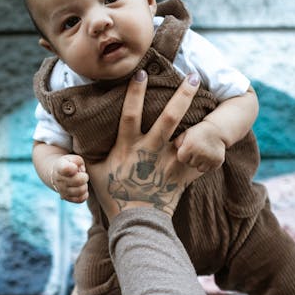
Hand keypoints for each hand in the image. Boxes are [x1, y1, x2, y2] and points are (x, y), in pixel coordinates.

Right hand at [51, 154, 88, 202]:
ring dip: (84, 186)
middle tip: (83, 175)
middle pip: (78, 181)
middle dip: (84, 177)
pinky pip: (80, 199)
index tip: (75, 167)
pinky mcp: (67, 198)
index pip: (66, 169)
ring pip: (80, 191)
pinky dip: (84, 194)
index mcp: (59, 167)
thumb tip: (81, 171)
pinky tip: (82, 188)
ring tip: (82, 182)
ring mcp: (62, 191)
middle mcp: (59, 180)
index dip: (73, 168)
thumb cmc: (69, 164)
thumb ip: (78, 161)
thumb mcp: (72, 158)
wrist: (59, 174)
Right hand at [85, 71, 205, 217]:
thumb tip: (74, 134)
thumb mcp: (93, 171)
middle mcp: (149, 150)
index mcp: (127, 146)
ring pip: (187, 135)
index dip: (135, 92)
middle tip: (194, 76)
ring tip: (213, 106)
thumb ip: (86, 151)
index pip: (129, 113)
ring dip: (198, 116)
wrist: (135, 222)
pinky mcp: (181, 176)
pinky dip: (209, 150)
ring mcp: (167, 163)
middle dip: (181, 96)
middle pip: (168, 118)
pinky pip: (198, 160)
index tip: (141, 73)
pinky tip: (220, 135)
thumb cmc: (113, 195)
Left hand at [173, 120, 225, 172]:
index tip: (189, 148)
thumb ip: (176, 143)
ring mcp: (210, 157)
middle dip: (192, 158)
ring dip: (201, 162)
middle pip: (190, 164)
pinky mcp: (218, 161)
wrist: (217, 130)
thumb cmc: (197, 133)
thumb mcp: (185, 134)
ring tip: (204, 152)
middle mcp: (199, 152)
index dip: (185, 154)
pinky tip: (210, 155)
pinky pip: (209, 169)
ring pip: (200, 168)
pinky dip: (209, 164)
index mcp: (189, 146)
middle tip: (198, 148)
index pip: (182, 159)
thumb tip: (166, 153)